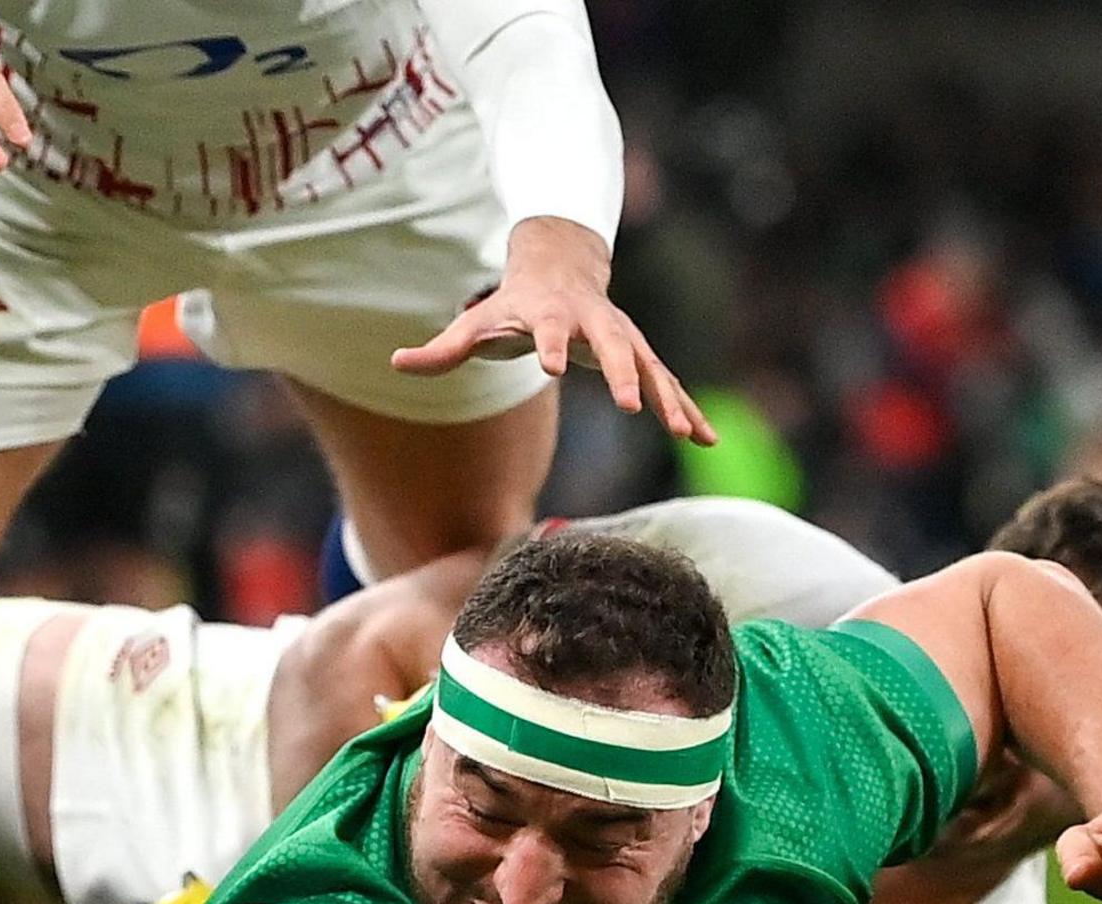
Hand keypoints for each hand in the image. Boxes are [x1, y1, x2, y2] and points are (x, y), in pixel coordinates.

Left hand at [391, 216, 715, 442]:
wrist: (561, 267)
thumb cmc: (512, 304)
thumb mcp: (476, 322)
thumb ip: (441, 349)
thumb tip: (395, 363)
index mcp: (552, 316)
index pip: (551, 331)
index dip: (551, 345)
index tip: (554, 365)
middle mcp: (594, 323)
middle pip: (614, 346)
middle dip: (625, 375)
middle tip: (633, 407)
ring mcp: (623, 337)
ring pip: (651, 367)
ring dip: (669, 400)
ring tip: (685, 434)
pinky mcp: (641, 355)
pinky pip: (668, 383)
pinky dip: (687, 408)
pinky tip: (706, 438)